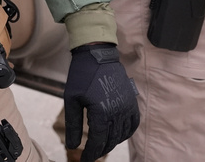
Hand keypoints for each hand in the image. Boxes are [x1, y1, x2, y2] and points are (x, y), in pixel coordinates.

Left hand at [63, 44, 139, 161]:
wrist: (97, 53)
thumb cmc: (81, 75)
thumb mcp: (72, 100)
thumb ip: (73, 125)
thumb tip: (72, 146)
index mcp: (101, 111)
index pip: (98, 142)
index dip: (90, 154)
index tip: (84, 160)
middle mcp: (117, 111)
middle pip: (110, 140)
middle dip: (100, 150)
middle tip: (90, 154)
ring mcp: (127, 106)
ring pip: (122, 134)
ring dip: (112, 142)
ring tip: (101, 145)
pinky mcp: (132, 101)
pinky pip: (133, 123)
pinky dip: (126, 132)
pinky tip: (117, 135)